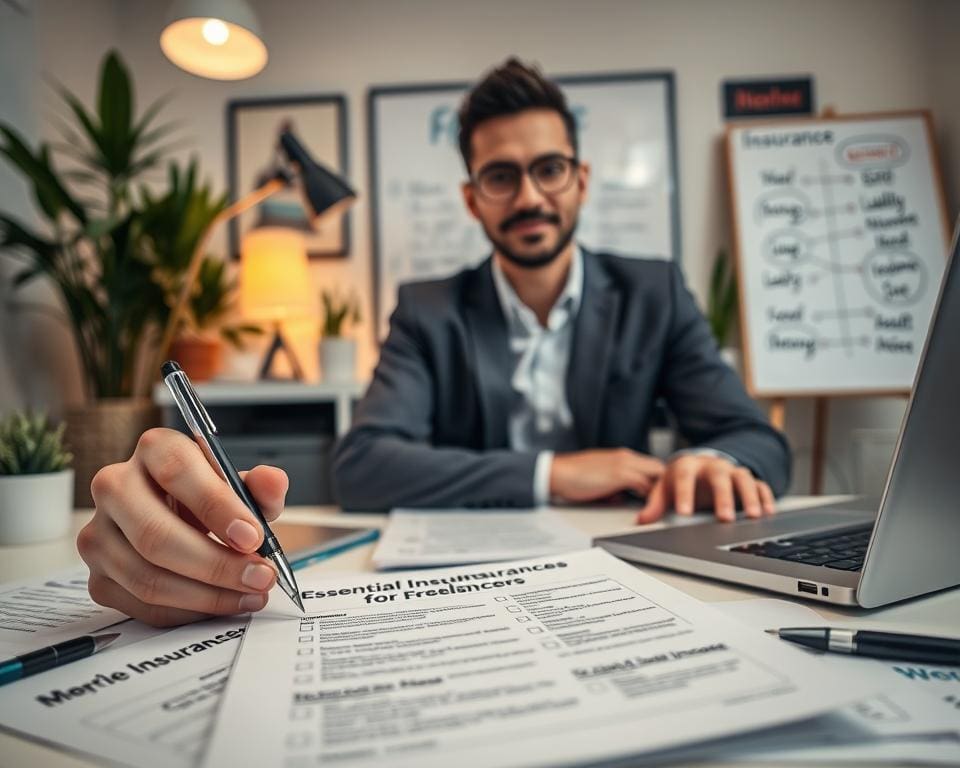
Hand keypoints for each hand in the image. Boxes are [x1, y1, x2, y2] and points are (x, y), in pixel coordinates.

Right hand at [77, 428, 288, 627]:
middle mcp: (115, 486)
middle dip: (216, 563)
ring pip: (148, 577)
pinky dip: (189, 611)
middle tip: (260, 575)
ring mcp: (98, 534)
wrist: (181, 522)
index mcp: (154, 449)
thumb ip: (261, 487)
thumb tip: (273, 482)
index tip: (252, 536)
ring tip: (250, 593)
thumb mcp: (240, 488)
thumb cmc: (208, 500)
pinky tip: (222, 603)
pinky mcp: (97, 576)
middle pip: (156, 535)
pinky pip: (142, 605)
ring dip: (207, 594)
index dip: (216, 506)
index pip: (177, 471)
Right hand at [550, 448, 664, 502]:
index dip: (657, 481)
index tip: (656, 494)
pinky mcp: (619, 474)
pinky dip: (648, 497)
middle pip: (658, 467)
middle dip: (662, 485)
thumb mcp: (599, 480)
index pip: (650, 465)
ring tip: (655, 507)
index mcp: (621, 457)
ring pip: (656, 473)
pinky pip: (645, 484)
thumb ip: (614, 486)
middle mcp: (625, 457)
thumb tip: (622, 497)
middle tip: (660, 502)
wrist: (558, 473)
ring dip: (658, 491)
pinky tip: (643, 508)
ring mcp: (624, 464)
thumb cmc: (573, 477)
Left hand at [635, 454, 775, 523]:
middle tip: (725, 519)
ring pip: (743, 478)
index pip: (685, 478)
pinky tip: (768, 512)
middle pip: (719, 478)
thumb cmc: (680, 480)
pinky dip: (765, 497)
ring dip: (749, 497)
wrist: (697, 465)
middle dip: (723, 498)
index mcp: (687, 466)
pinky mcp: (746, 479)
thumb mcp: (664, 490)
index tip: (685, 513)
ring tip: (754, 516)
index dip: (685, 494)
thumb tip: (642, 521)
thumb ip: (655, 505)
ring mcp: (731, 471)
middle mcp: (712, 465)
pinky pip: (759, 484)